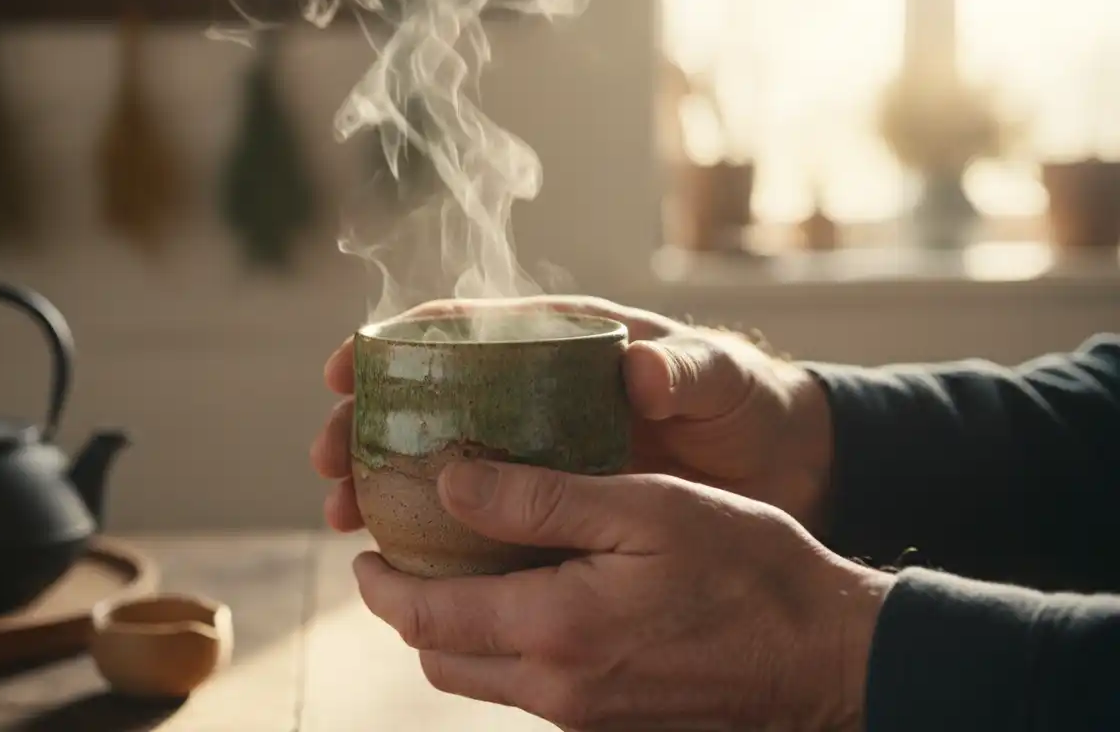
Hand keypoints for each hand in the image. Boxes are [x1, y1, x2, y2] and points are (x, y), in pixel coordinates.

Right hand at [311, 296, 835, 533]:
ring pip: (439, 460)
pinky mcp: (550, 502)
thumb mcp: (720, 379)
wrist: (782, 468)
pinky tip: (404, 557)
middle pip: (427, 398)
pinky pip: (478, 515)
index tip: (344, 368)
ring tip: (343, 514)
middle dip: (365, 423)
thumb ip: (686, 371)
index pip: (461, 330)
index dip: (393, 344)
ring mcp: (537, 450)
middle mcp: (534, 393)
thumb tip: (639, 370)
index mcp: (561, 343)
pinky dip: (435, 531)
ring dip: (383, 481)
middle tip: (327, 459)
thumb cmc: (745, 404)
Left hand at [354, 461, 893, 730]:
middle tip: (406, 552)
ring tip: (461, 570)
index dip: (381, 582)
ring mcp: (583, 715)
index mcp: (553, 631)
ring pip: (479, 678)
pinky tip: (529, 597)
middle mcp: (556, 689)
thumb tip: (449, 483)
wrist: (827, 656)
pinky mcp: (610, 722)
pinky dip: (504, 646)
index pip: (425, 616)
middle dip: (407, 608)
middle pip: (440, 656)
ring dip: (454, 629)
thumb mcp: (643, 507)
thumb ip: (538, 500)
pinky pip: (527, 689)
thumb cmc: (746, 568)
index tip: (364, 546)